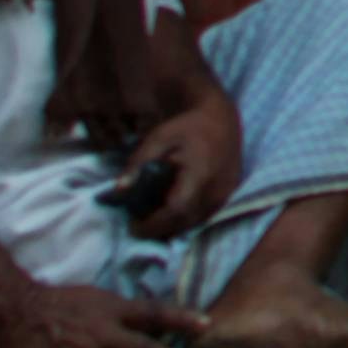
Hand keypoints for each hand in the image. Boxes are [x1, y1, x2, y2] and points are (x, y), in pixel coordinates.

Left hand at [116, 98, 242, 240]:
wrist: (220, 118)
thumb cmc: (187, 126)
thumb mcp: (158, 138)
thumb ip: (138, 163)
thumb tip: (119, 189)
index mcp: (200, 175)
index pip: (176, 210)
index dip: (154, 224)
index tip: (133, 227)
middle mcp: (217, 189)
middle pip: (185, 222)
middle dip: (160, 230)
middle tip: (139, 227)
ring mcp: (226, 194)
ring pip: (197, 222)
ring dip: (174, 226)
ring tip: (153, 221)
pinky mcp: (229, 194)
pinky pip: (206, 215)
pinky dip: (186, 219)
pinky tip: (172, 212)